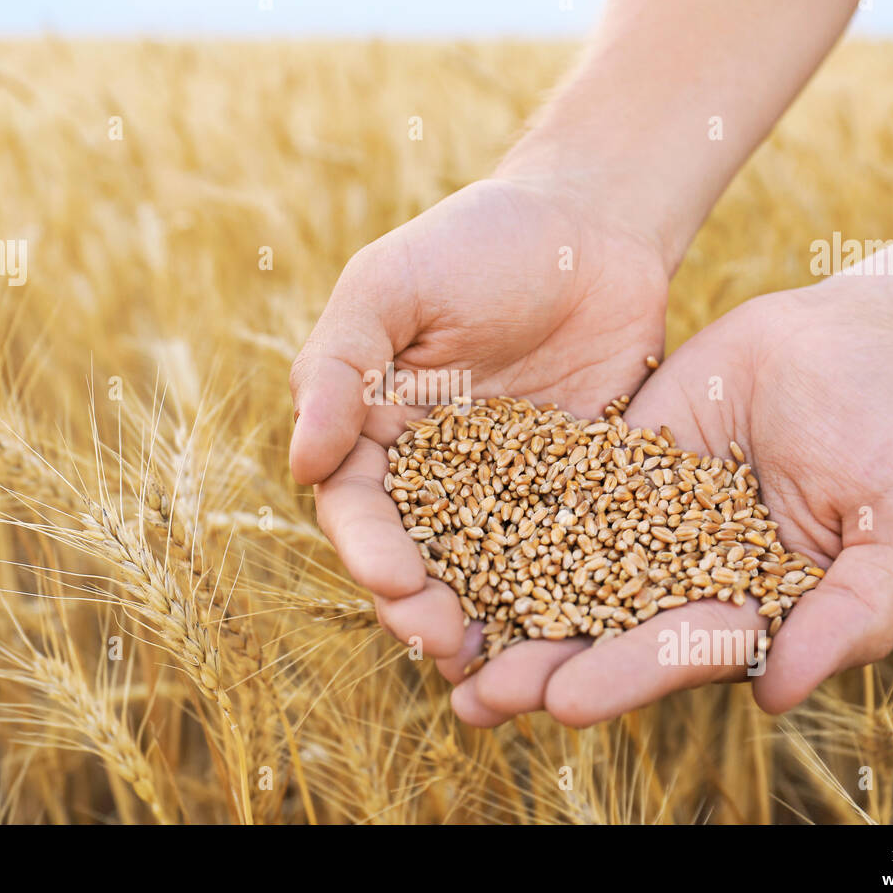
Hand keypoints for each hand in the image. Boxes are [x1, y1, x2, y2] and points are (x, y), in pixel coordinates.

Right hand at [290, 177, 669, 666]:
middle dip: (422, 605)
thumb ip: (339, 366)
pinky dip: (563, 597)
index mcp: (376, 429)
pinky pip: (568, 552)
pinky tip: (574, 635)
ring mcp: (509, 488)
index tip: (392, 582)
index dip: (369, 550)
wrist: (591, 224)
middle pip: (418, 557)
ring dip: (486, 621)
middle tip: (445, 645)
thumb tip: (301, 464)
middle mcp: (436, 472)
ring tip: (499, 668)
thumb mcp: (391, 285)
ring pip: (488, 571)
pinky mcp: (579, 492)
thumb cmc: (476, 242)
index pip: (359, 506)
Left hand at [451, 282, 892, 725]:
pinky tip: (446, 541)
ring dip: (506, 608)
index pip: (682, 652)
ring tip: (439, 641)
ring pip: (564, 569)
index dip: (626, 676)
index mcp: (750, 608)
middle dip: (543, 663)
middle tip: (478, 696)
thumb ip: (855, 614)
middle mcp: (684, 576)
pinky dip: (503, 519)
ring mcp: (643, 519)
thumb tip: (776, 694)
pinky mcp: (612, 465)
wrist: (857, 334)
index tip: (567, 700)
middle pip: (606, 628)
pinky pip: (553, 491)